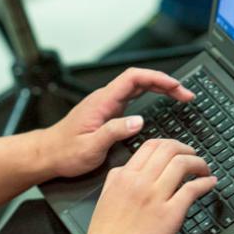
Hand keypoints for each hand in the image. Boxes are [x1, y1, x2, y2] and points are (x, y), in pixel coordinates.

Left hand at [41, 68, 193, 177]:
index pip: (133, 78)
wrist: (47, 154)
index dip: (157, 78)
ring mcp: (106, 105)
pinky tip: (160, 104)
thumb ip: (114, 132)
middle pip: (140, 80)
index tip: (176, 86)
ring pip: (137, 88)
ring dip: (160, 89)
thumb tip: (138, 121)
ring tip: (180, 97)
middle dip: (165, 84)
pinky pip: (133, 98)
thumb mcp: (90, 146)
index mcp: (102, 102)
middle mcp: (104, 99)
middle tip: (186, 95)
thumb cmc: (64, 152)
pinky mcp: (107, 113)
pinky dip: (150, 97)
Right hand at [81, 138, 214, 233]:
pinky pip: (192, 190)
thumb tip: (129, 168)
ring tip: (203, 170)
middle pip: (170, 150)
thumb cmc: (105, 233)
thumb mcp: (105, 196)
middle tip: (194, 157)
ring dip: (199, 163)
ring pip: (183, 164)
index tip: (177, 150)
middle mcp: (141, 182)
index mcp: (125, 176)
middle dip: (187, 149)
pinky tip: (209, 183)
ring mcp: (156, 197)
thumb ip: (117, 177)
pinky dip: (205, 183)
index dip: (170, 144)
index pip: (152, 145)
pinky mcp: (170, 214)